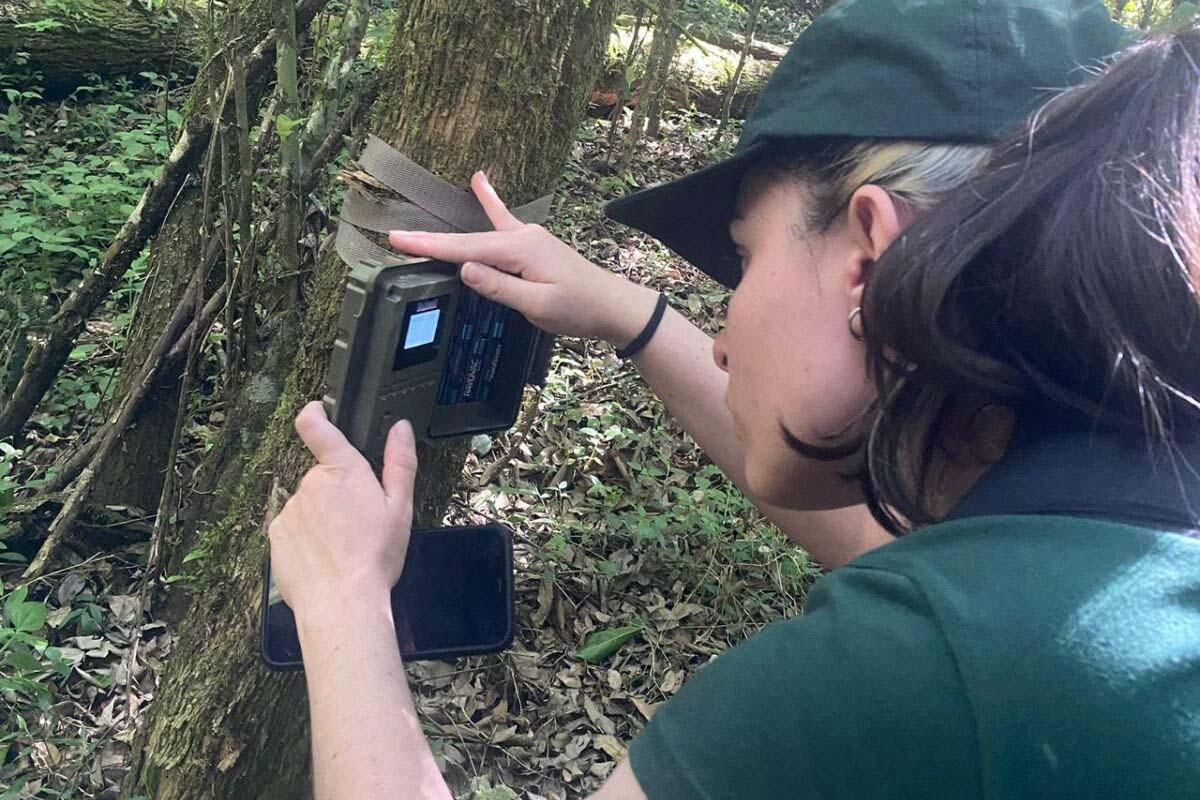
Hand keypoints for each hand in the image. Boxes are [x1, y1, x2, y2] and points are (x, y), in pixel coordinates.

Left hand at [267, 402, 417, 623]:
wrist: (342, 604)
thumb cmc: (375, 558)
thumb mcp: (401, 508)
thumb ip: (400, 462)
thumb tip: (401, 428)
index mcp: (344, 471)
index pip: (316, 426)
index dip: (314, 413)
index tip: (318, 411)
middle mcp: (311, 484)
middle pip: (322, 478)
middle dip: (336, 494)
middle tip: (357, 523)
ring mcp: (290, 510)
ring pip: (308, 505)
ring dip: (321, 519)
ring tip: (341, 548)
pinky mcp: (276, 535)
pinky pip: (292, 529)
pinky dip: (306, 539)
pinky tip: (324, 559)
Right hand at [387, 172, 658, 346]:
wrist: (613, 306)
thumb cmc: (579, 309)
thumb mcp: (538, 305)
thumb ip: (501, 288)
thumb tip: (466, 268)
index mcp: (520, 251)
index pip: (465, 250)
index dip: (429, 246)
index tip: (397, 241)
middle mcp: (522, 237)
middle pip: (468, 240)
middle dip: (431, 240)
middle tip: (393, 238)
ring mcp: (528, 237)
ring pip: (481, 232)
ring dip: (451, 230)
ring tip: (418, 221)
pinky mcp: (533, 244)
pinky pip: (504, 220)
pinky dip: (490, 201)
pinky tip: (479, 181)